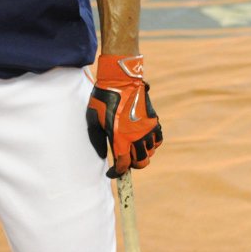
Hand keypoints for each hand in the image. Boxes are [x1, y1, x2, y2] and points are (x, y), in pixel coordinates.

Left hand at [86, 54, 161, 178]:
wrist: (120, 79)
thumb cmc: (103, 98)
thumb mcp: (93, 119)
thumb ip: (97, 139)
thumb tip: (104, 155)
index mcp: (120, 137)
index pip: (123, 164)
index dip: (117, 172)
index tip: (112, 172)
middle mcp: (137, 136)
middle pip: (140, 162)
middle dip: (132, 165)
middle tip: (124, 160)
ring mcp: (147, 128)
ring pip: (149, 152)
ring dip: (141, 154)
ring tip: (132, 149)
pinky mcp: (154, 120)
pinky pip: (157, 140)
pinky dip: (152, 144)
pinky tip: (143, 140)